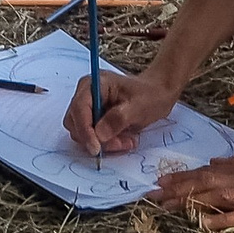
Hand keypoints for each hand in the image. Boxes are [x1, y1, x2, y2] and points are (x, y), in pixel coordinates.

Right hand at [61, 66, 176, 157]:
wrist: (157, 95)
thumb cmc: (149, 95)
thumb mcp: (138, 106)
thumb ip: (118, 119)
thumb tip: (98, 134)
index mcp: (94, 83)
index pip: (79, 108)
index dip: (85, 130)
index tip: (96, 148)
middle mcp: (86, 94)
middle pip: (76, 123)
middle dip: (96, 138)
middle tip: (121, 143)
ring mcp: (89, 107)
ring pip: (83, 134)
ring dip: (103, 143)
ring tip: (126, 140)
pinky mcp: (94, 120)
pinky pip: (92, 138)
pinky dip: (106, 144)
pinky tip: (124, 139)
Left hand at [148, 154, 233, 232]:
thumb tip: (212, 162)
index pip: (208, 172)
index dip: (183, 177)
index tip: (161, 182)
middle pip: (206, 183)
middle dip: (178, 188)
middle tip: (153, 195)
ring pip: (217, 196)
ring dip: (190, 201)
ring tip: (168, 206)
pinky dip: (221, 219)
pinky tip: (204, 223)